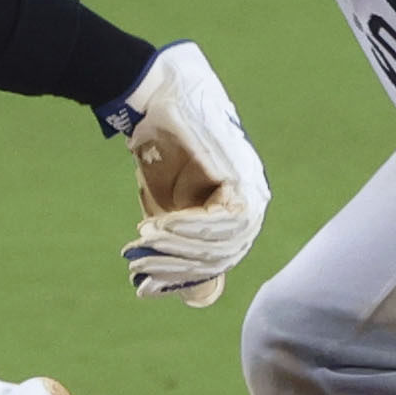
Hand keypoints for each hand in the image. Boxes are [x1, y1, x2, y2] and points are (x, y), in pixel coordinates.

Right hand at [94, 42, 270, 306]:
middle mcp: (254, 200)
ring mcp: (252, 186)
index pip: (221, 259)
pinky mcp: (240, 173)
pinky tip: (159, 228)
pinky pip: (221, 219)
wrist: (154, 97)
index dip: (182, 276)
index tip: (147, 287)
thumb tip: (192, 297)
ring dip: (178, 249)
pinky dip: (188, 228)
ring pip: (223, 241)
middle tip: (141, 275)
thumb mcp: (169, 205)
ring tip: (144, 247)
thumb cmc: (159, 150)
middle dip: (177, 268)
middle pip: (224, 255)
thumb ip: (182, 241)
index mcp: (240, 209)